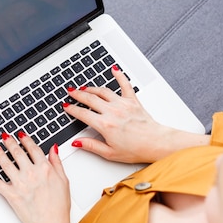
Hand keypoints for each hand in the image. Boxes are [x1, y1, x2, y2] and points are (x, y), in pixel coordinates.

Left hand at [0, 132, 70, 222]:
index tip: (21, 135)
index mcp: (44, 168)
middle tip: (5, 136)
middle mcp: (30, 173)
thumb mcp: (64, 180)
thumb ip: (57, 162)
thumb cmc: (58, 206)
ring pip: (5, 163)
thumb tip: (54, 149)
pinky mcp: (11, 194)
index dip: (26, 139)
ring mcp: (19, 183)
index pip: (33, 148)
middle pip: (17, 152)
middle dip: (9, 142)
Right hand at [64, 66, 208, 162]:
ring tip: (84, 87)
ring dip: (91, 88)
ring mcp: (122, 104)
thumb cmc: (136, 150)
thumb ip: (91, 146)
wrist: (156, 143)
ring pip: (103, 91)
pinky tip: (114, 69)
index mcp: (105, 125)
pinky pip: (125, 84)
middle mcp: (112, 111)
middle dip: (77, 94)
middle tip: (70, 92)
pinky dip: (119, 75)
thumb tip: (77, 142)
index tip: (66, 107)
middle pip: (90, 98)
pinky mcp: (133, 101)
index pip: (82, 114)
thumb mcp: (109, 153)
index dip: (72, 109)